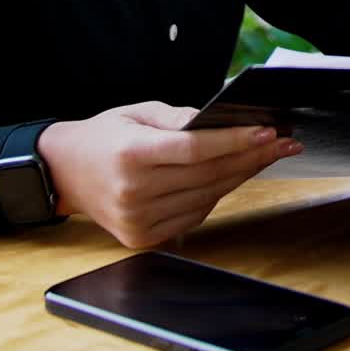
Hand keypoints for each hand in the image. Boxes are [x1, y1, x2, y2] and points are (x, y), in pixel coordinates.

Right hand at [37, 101, 302, 247]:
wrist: (64, 172)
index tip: (269, 131)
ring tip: (269, 154)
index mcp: (132, 155)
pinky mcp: (143, 238)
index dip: (236, 141)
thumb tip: (221, 120)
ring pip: (207, 197)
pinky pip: (195, 215)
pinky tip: (236, 174)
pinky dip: (218, 194)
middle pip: (208, 175)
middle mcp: (134, 192)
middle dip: (253, 157)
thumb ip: (180, 118)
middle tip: (285, 142)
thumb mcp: (139, 112)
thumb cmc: (106, 135)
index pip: (196, 150)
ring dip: (243, 175)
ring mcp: (138, 221)